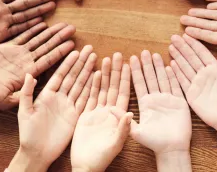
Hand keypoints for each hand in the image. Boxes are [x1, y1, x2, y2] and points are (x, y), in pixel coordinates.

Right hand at [0, 22, 75, 109]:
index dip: (60, 52)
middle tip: (73, 28)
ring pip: (37, 40)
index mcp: (27, 74)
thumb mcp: (6, 99)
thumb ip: (22, 93)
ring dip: (50, 32)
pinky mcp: (6, 48)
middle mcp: (25, 62)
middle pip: (46, 47)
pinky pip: (21, 35)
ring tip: (63, 23)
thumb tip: (36, 82)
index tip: (73, 44)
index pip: (48, 61)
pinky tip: (42, 22)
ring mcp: (17, 54)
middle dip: (60, 38)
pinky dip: (31, 28)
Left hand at [9, 46, 96, 171]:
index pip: (60, 75)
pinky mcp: (75, 116)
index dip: (67, 63)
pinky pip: (85, 100)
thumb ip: (27, 92)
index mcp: (47, 95)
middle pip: (72, 77)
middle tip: (90, 49)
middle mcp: (59, 98)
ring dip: (88, 73)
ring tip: (96, 59)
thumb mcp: (24, 111)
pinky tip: (98, 79)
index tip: (75, 51)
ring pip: (80, 85)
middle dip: (81, 63)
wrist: (37, 152)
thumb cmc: (28, 133)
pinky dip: (91, 89)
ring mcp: (68, 106)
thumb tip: (29, 74)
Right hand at [71, 54, 132, 171]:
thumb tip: (130, 113)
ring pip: (101, 89)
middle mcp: (109, 112)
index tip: (130, 63)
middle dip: (115, 71)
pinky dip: (92, 86)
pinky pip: (89, 97)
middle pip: (113, 87)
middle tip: (118, 54)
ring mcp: (97, 113)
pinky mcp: (86, 116)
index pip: (124, 93)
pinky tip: (93, 73)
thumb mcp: (116, 144)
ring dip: (104, 74)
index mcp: (118, 117)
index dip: (127, 79)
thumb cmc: (103, 158)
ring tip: (105, 58)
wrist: (86, 166)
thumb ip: (123, 129)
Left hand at [129, 51, 190, 154]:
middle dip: (146, 65)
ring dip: (158, 67)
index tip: (129, 59)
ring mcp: (168, 100)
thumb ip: (122, 120)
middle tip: (142, 51)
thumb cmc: (153, 143)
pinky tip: (170, 66)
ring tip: (155, 54)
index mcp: (144, 104)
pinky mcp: (180, 103)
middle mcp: (155, 99)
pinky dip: (173, 77)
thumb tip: (109, 108)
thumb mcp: (135, 132)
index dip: (134, 72)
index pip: (138, 84)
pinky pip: (176, 87)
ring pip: (162, 79)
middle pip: (150, 78)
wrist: (172, 150)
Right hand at [169, 34, 216, 132]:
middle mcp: (205, 74)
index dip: (195, 44)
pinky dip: (176, 72)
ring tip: (171, 46)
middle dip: (183, 47)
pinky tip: (171, 64)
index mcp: (215, 69)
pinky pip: (182, 81)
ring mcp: (197, 83)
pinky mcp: (191, 94)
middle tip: (174, 36)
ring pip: (185, 67)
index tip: (187, 34)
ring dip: (178, 56)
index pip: (203, 53)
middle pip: (191, 57)